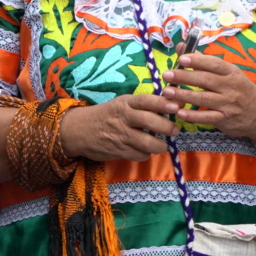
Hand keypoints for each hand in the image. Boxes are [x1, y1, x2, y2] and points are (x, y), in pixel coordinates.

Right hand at [58, 93, 179, 161]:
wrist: (78, 130)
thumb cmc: (109, 114)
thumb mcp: (124, 104)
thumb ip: (147, 104)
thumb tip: (177, 102)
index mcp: (126, 103)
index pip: (146, 101)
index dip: (162, 103)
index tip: (176, 107)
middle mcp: (123, 118)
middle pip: (149, 122)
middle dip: (167, 127)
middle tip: (174, 131)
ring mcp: (120, 135)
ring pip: (147, 143)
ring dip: (160, 145)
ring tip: (162, 144)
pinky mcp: (118, 150)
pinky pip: (140, 155)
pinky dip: (146, 154)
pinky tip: (145, 150)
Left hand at [163, 55, 255, 143]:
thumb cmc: (239, 89)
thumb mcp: (228, 73)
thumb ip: (203, 61)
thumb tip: (182, 47)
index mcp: (232, 72)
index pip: (215, 64)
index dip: (198, 61)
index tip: (182, 59)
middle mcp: (231, 87)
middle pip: (206, 80)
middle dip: (185, 77)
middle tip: (167, 75)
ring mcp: (229, 104)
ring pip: (204, 98)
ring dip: (184, 95)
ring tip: (167, 92)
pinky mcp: (225, 119)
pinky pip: (207, 117)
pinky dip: (193, 115)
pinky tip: (179, 112)